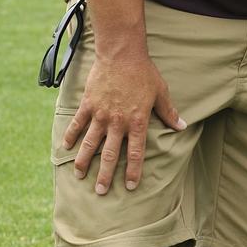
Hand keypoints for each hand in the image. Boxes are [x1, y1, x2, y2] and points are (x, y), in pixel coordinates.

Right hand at [62, 56, 185, 193]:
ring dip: (84, 161)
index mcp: (137, 121)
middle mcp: (117, 122)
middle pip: (110, 154)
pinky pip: (77, 124)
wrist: (121, 54)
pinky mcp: (88, 105)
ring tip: (79, 176)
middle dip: (105, 175)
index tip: (129, 186)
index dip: (132, 171)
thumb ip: (169, 112)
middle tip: (100, 192)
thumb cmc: (144, 73)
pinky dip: (70, 136)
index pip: (135, 153)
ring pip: (90, 143)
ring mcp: (100, 114)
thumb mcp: (160, 92)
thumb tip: (182, 126)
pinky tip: (65, 148)